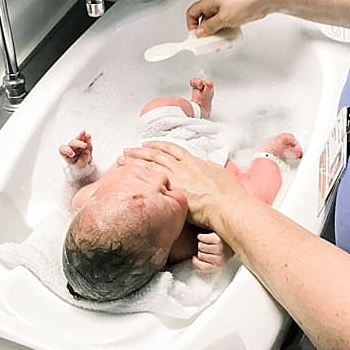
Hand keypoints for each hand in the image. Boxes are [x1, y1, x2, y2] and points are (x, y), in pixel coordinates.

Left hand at [58, 130, 92, 168]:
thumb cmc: (78, 165)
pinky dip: (87, 138)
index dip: (67, 150)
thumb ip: (82, 160)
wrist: (83, 163)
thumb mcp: (79, 166)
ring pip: (78, 139)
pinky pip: (85, 140)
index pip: (63, 149)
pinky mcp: (84, 142)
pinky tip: (89, 136)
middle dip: (78, 143)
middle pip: (72, 143)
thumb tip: (86, 151)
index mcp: (66, 154)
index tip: (73, 154)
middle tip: (85, 145)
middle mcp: (70, 147)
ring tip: (86, 134)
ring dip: (82, 136)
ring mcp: (77, 144)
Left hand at [120, 141, 256, 228]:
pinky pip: (149, 182)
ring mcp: (175, 179)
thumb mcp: (219, 174)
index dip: (158, 146)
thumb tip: (206, 167)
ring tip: (122, 160)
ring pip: (149, 166)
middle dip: (140, 152)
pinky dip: (137, 177)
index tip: (149, 144)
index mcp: (194, 162)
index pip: (172, 150)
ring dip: (134, 161)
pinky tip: (127, 177)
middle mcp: (182, 168)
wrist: (226, 205)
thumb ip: (208, 169)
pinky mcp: (171, 193)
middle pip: (156, 155)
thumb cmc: (227, 193)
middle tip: (128, 150)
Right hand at [186, 0, 274, 36]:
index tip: (197, 36)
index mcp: (208, 2)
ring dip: (218, 34)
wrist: (263, 0)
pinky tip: (231, 38)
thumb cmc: (244, 2)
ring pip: (216, 24)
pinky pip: (226, 25)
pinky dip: (227, 32)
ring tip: (222, 42)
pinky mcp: (234, 14)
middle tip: (210, 42)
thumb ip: (209, 27)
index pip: (191, 13)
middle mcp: (215, 4)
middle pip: (204, 20)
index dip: (191, 25)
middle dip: (207, 33)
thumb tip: (199, 32)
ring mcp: (225, 9)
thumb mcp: (223, 19)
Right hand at [192, 231, 229, 272]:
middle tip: (208, 247)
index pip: (203, 267)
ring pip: (200, 246)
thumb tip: (195, 261)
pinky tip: (206, 236)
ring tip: (209, 242)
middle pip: (199, 255)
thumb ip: (208, 263)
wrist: (238, 236)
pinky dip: (201, 236)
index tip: (195, 258)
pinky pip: (201, 238)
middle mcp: (218, 258)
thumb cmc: (227, 248)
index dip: (196, 263)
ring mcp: (218, 249)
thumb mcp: (219, 259)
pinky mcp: (216, 239)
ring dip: (202, 243)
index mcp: (218, 264)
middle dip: (202, 251)